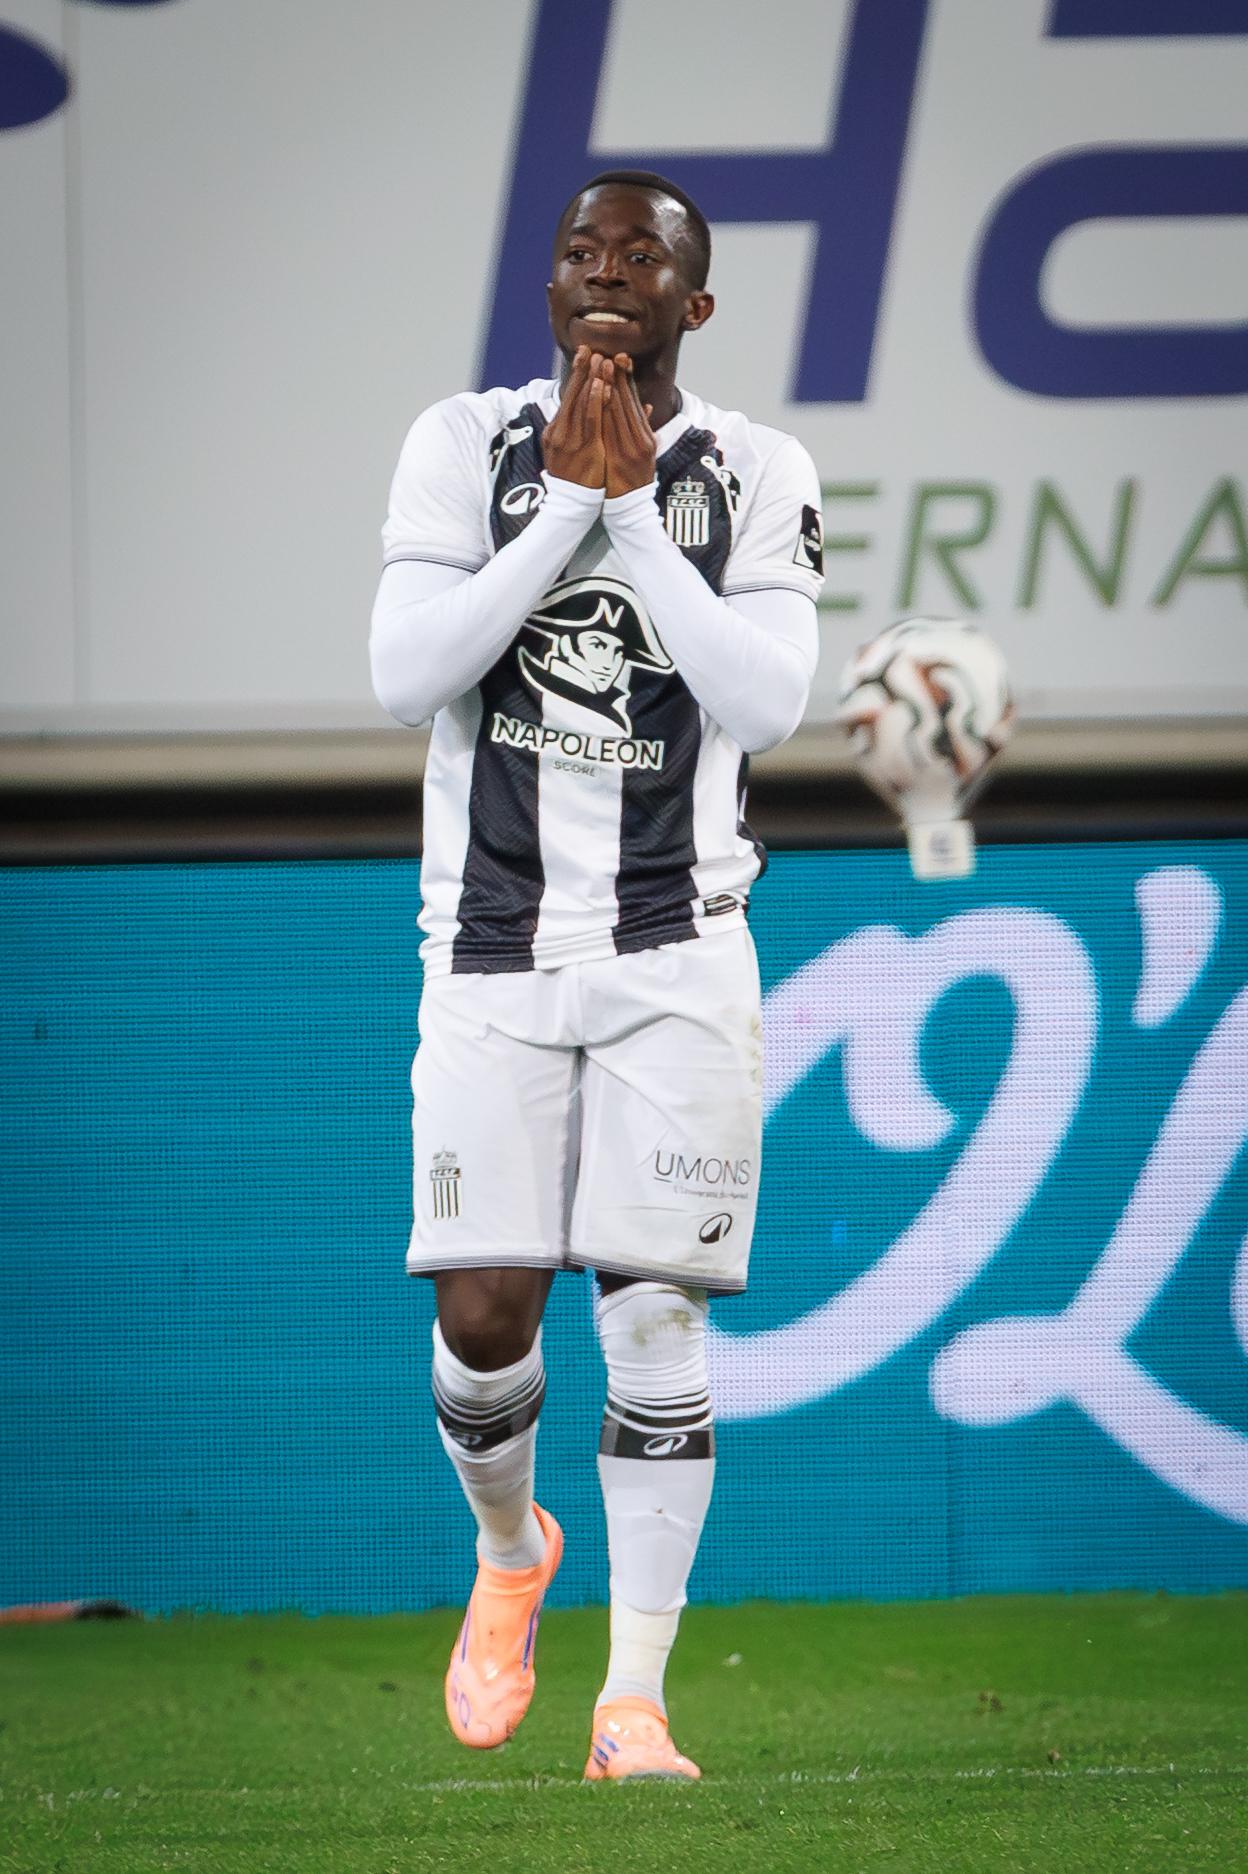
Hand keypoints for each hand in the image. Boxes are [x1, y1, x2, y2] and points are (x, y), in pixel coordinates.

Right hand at [542, 346, 607, 488]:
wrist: (571, 505)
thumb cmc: (575, 479)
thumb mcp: (568, 452)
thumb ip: (575, 431)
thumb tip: (584, 416)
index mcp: (554, 431)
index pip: (566, 397)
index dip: (576, 375)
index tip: (584, 354)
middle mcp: (558, 432)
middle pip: (571, 395)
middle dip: (581, 370)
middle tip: (589, 347)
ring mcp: (569, 440)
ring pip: (580, 403)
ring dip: (590, 379)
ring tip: (598, 359)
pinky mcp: (582, 448)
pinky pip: (589, 420)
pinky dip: (594, 401)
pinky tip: (601, 385)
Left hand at [603, 355, 655, 498]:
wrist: (630, 507)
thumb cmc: (633, 480)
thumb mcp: (644, 453)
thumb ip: (643, 428)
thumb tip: (645, 405)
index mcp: (646, 437)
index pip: (634, 403)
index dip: (627, 379)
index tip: (621, 358)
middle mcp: (641, 440)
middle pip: (627, 402)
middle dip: (619, 376)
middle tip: (611, 353)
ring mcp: (629, 447)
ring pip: (618, 410)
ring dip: (610, 385)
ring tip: (603, 364)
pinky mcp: (618, 455)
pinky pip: (609, 425)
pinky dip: (605, 406)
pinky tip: (599, 390)